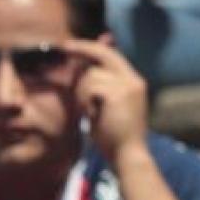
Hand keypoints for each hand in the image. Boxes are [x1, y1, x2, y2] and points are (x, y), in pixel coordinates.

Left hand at [65, 38, 147, 164]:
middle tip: (64, 47)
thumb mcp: (110, 106)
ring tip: (90, 112)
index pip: (112, 55)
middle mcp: (133, 80)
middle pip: (102, 55)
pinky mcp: (117, 94)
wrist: (128, 155)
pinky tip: (93, 116)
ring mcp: (127, 86)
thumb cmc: (115, 136)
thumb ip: (100, 85)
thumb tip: (84, 65)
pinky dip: (86, 103)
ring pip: (91, 76)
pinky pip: (90, 90)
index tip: (75, 45)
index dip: (92, 47)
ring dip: (82, 93)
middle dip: (81, 50)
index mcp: (135, 82)